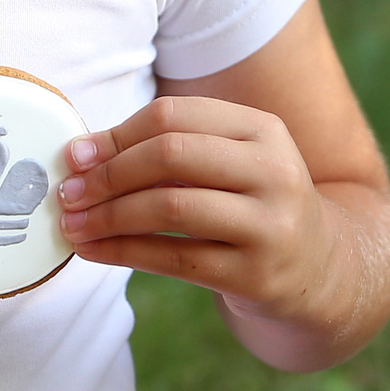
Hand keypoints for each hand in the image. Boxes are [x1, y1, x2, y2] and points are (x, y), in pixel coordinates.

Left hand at [57, 96, 334, 323]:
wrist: (321, 270)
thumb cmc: (252, 205)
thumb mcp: (231, 162)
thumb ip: (169, 148)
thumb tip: (80, 153)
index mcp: (262, 129)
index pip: (174, 115)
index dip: (116, 134)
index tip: (74, 156)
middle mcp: (273, 171)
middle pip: (171, 154)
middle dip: (109, 173)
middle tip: (68, 192)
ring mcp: (270, 224)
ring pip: (170, 208)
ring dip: (109, 216)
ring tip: (73, 225)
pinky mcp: (257, 275)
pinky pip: (175, 259)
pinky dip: (124, 252)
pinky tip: (93, 252)